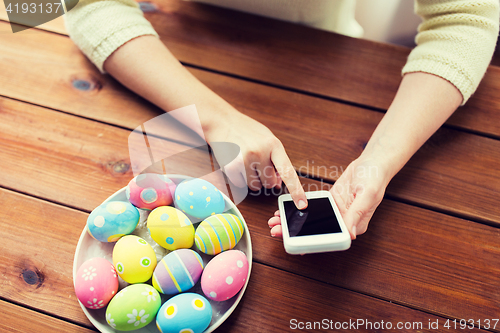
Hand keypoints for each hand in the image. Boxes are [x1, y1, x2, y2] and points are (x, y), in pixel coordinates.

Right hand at [205, 110, 307, 209]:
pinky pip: (241, 185)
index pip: (288, 172)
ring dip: (253, 180)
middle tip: (258, 166)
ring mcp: (244, 160)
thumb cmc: (247, 131)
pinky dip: (240, 179)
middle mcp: (260, 152)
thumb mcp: (267, 140)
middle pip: (270, 183)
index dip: (296, 190)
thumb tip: (278, 183)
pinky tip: (237, 163)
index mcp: (273, 145)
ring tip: (246, 162)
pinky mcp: (231, 167)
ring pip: (256, 186)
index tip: (302, 204)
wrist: (222, 121)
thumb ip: (276, 161)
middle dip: (266, 179)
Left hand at [268, 156, 388, 238]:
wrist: (373, 162)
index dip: (311, 243)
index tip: (296, 245)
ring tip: (276, 221)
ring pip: (311, 221)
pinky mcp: (331, 201)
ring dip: (294, 222)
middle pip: (316, 232)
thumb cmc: (375, 179)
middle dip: (295, 233)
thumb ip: (357, 215)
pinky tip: (285, 210)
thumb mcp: (367, 196)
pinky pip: (312, 208)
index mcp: (354, 225)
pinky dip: (299, 210)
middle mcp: (344, 221)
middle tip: (276, 231)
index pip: (330, 239)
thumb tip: (349, 234)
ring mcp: (336, 211)